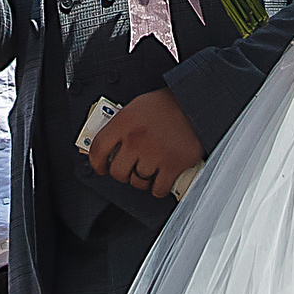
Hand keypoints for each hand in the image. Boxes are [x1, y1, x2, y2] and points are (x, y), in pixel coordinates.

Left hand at [85, 88, 202, 196]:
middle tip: (129, 168)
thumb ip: (120, 126)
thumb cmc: (168, 105)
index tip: (101, 167)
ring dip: (142, 179)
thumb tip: (107, 146)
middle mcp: (137, 140)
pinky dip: (159, 187)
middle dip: (122, 173)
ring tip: (149, 168)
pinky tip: (161, 177)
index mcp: (124, 122)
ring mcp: (155, 154)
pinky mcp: (173, 165)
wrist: (197, 104)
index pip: (98, 149)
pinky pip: (158, 189)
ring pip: (138, 182)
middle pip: (117, 172)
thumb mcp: (136, 107)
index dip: (96, 163)